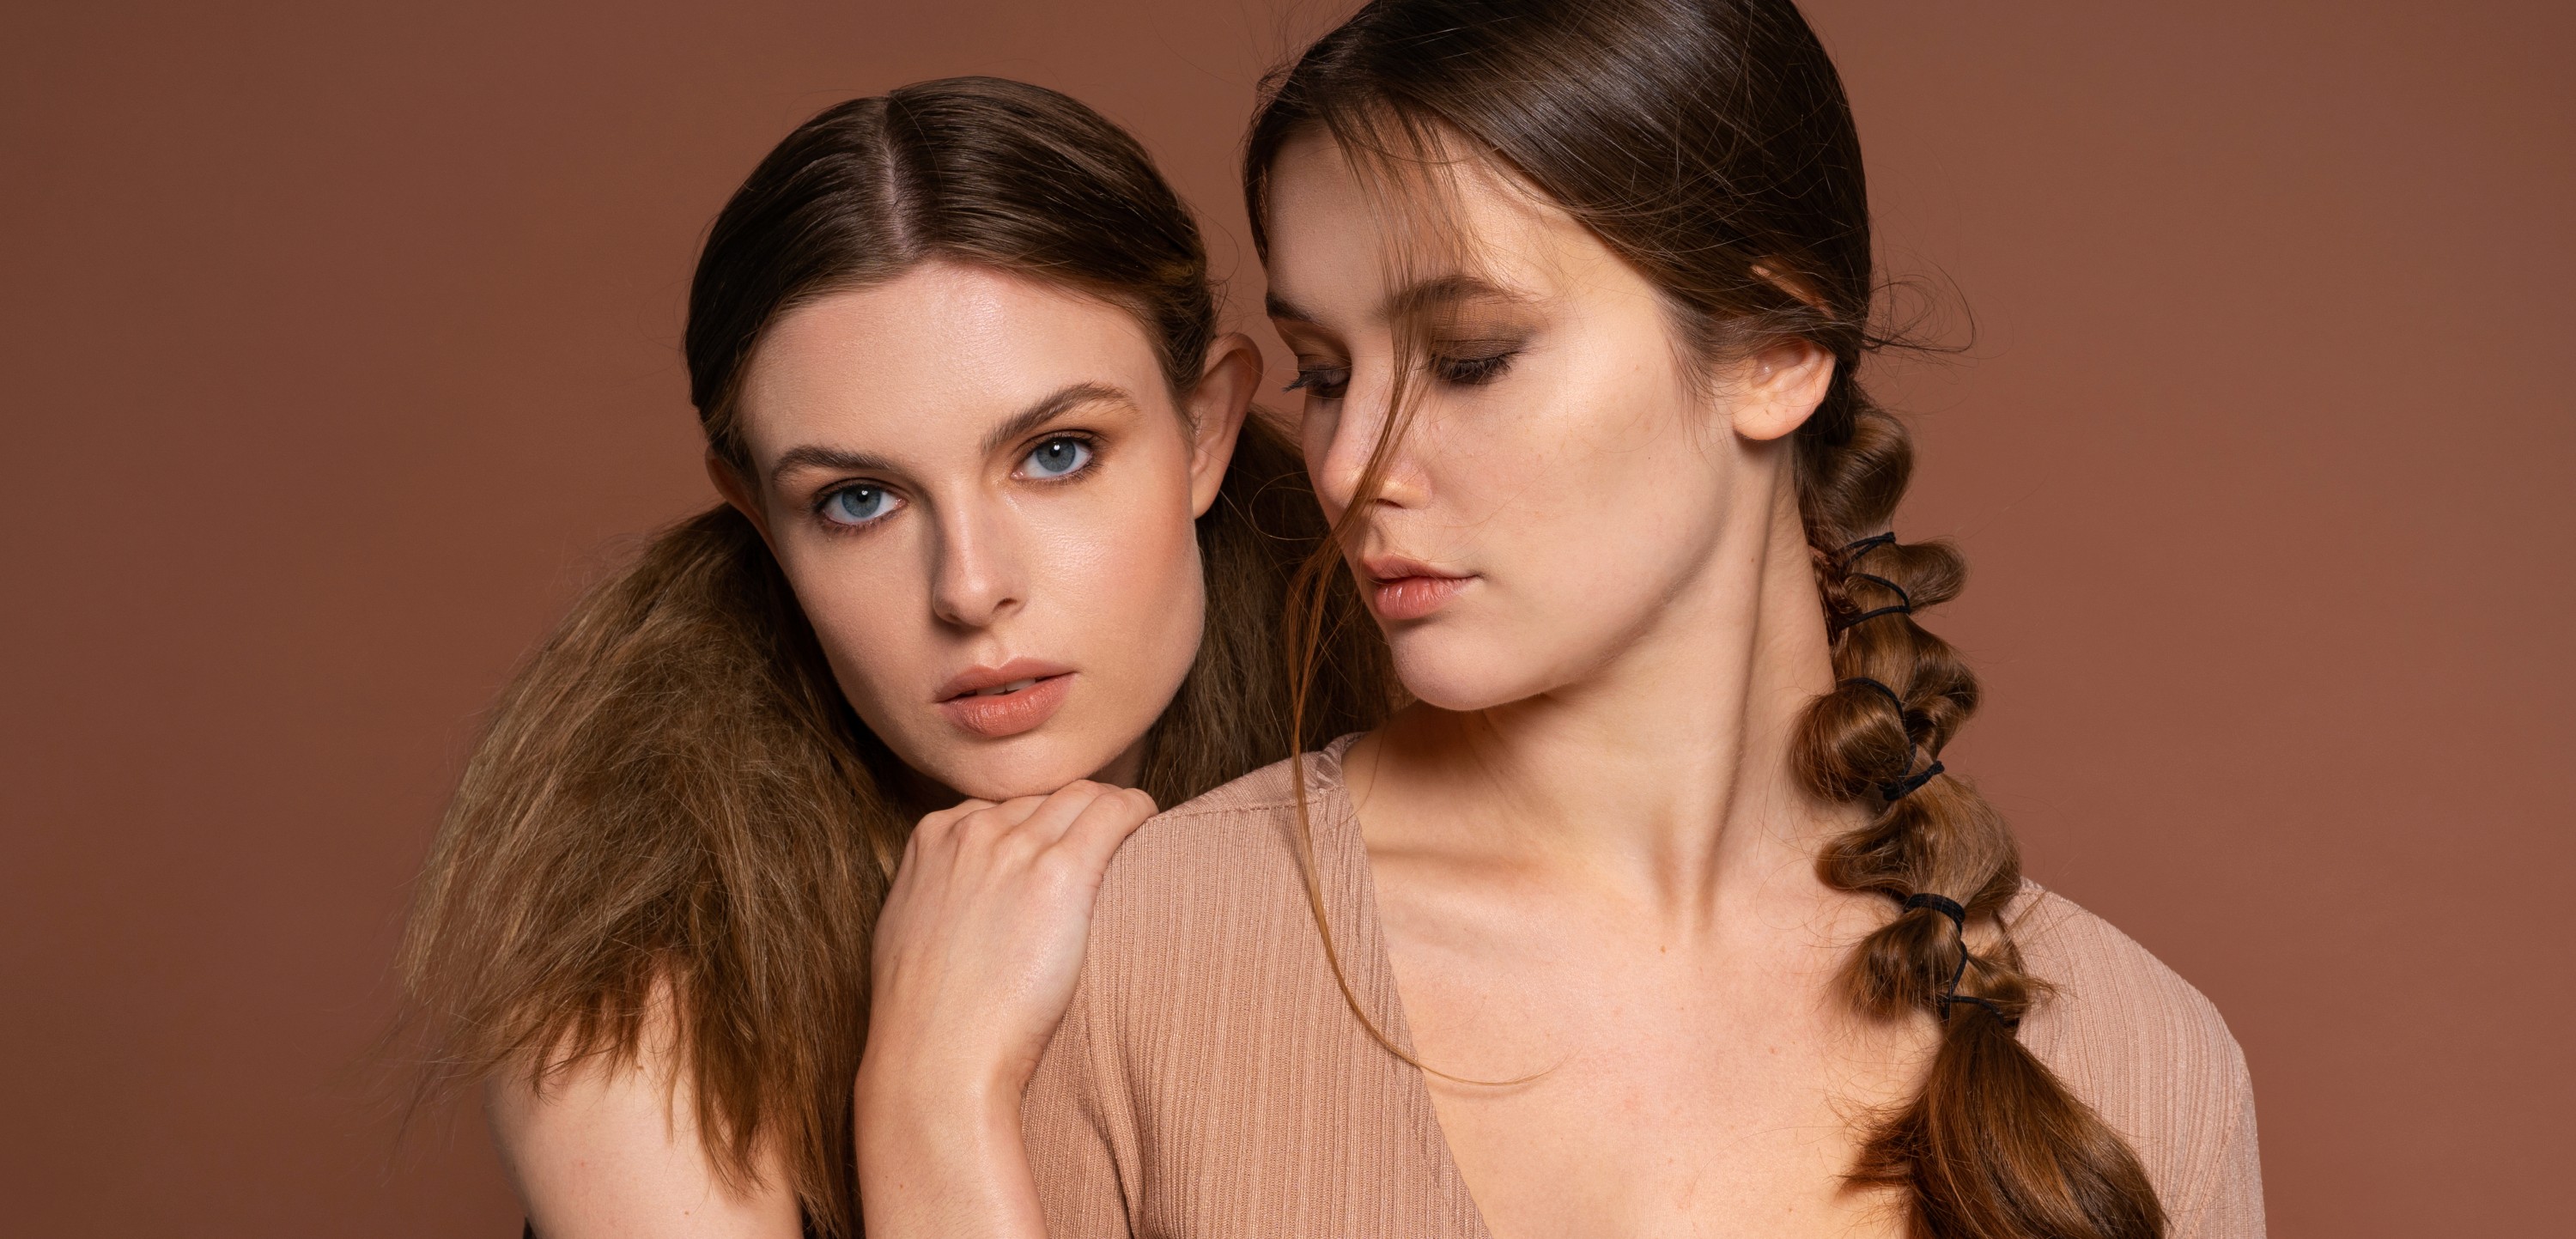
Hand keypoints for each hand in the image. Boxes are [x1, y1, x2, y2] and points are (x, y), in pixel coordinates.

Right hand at [855, 781, 1154, 1238]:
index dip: (1042, 827)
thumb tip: (975, 891)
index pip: (1006, 805)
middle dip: (1080, 817)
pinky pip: (1116, 813)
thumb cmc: (927, 1019)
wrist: (938, 1062)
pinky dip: (1139, 813)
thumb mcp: (910, 930)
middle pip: (1048, 797)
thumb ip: (941, 890)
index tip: (1066, 851)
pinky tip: (1152, 827)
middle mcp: (973, 831)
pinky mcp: (1060, 873)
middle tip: (1112, 848)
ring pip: (1084, 797)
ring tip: (1137, 841)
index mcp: (933, 838)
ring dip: (1113, 814)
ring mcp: (1016, 849)